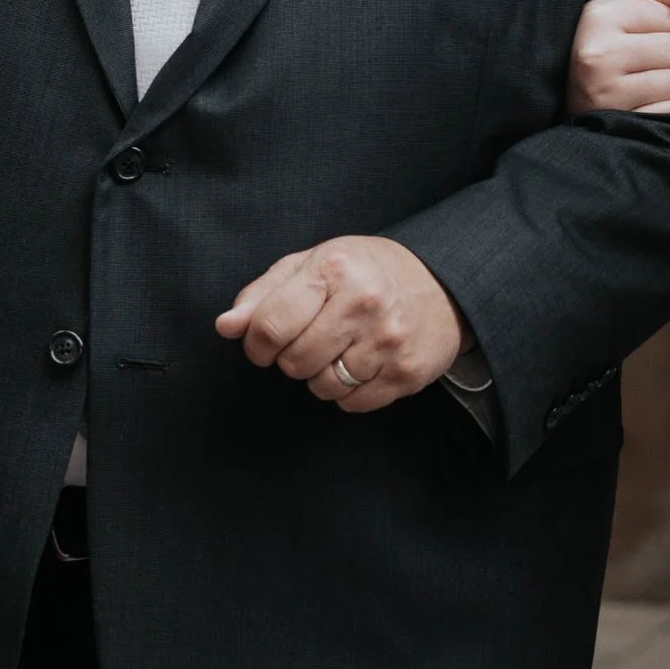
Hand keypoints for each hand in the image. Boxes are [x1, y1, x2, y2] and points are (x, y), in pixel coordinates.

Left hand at [216, 235, 465, 411]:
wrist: (443, 283)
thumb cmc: (366, 271)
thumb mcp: (313, 264)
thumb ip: (264, 294)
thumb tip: (226, 326)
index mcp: (334, 270)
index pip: (269, 326)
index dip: (256, 344)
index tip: (265, 343)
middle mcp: (365, 303)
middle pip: (294, 363)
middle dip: (292, 358)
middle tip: (312, 339)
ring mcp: (389, 341)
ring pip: (322, 387)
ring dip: (321, 376)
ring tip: (340, 351)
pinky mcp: (408, 372)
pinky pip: (353, 404)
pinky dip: (348, 392)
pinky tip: (362, 365)